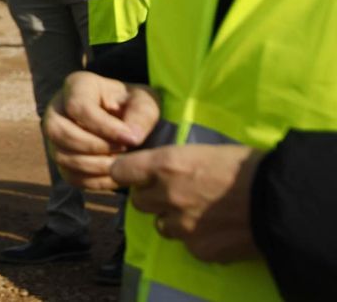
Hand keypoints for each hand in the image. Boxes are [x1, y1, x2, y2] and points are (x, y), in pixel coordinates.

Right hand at [43, 71, 160, 190]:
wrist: (128, 121)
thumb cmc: (134, 106)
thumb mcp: (145, 102)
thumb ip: (142, 115)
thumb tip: (131, 138)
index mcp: (77, 86)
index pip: (78, 107)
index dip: (104, 127)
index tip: (131, 140)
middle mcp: (57, 109)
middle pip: (58, 131)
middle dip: (93, 147)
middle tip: (123, 152)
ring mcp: (55, 135)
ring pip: (62, 156)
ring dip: (95, 167)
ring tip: (122, 165)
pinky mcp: (62, 158)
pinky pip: (70, 175)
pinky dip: (94, 181)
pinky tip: (116, 176)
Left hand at [112, 143, 262, 262]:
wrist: (279, 200)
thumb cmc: (247, 167)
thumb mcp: (204, 151)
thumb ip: (176, 163)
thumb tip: (162, 168)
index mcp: (166, 164)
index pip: (120, 171)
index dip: (127, 174)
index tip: (135, 176)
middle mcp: (166, 195)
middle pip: (139, 201)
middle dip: (153, 199)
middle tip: (175, 195)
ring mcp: (182, 225)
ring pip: (162, 226)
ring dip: (173, 220)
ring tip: (199, 213)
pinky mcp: (199, 248)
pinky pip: (187, 244)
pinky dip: (198, 238)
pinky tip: (217, 229)